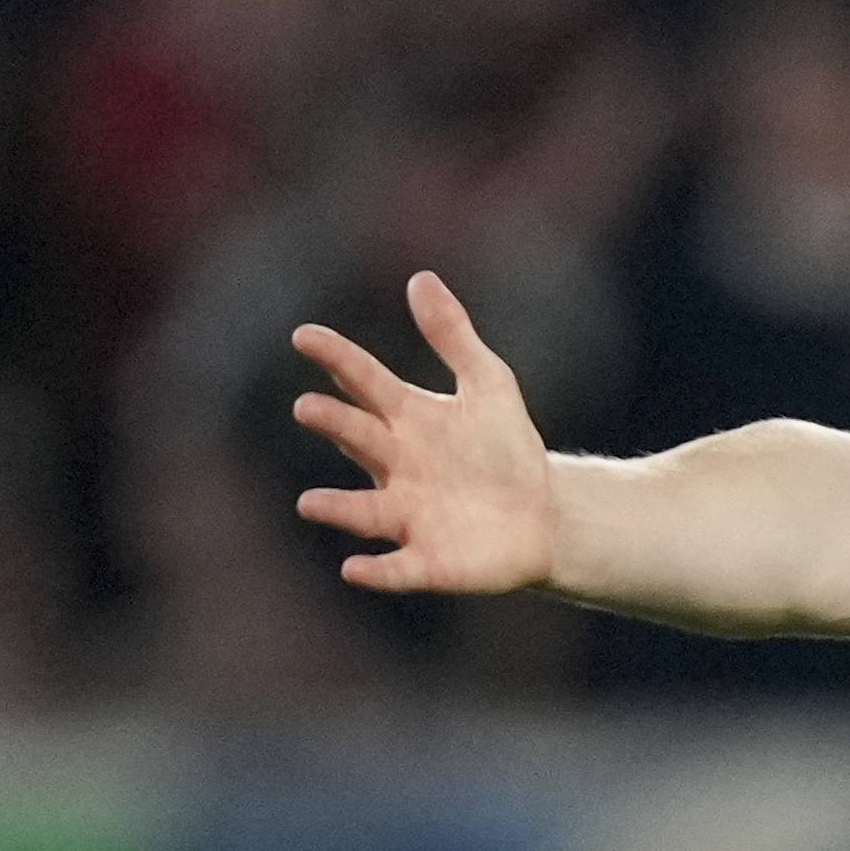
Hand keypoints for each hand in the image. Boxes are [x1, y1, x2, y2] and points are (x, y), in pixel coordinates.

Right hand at [291, 272, 553, 593]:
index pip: (365, 383)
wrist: (544, 514)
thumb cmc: (505, 448)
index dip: (337, 359)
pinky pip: (397, 568)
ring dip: (338, 509)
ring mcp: (408, 515)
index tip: (305, 335)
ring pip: (364, 513)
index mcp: (406, 420)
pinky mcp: (429, 560)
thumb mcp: (486, 384)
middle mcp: (395, 466)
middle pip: (359, 439)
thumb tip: (420, 278)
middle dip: (334, 424)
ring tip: (310, 503)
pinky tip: (355, 569)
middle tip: (307, 407)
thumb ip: (452, 336)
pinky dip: (378, 571)